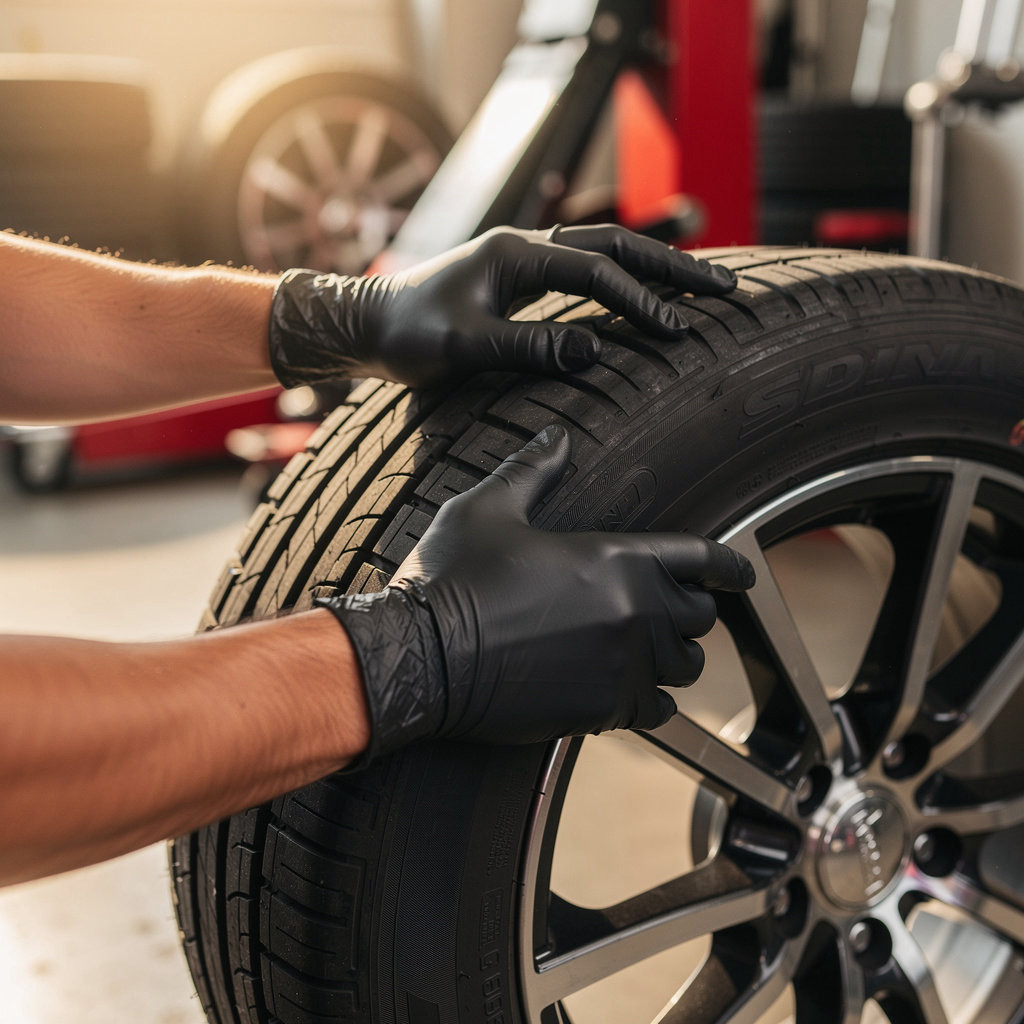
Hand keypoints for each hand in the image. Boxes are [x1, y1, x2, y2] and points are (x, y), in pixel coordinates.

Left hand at [267, 225, 735, 388]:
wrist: (368, 324)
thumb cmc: (407, 335)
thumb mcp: (460, 347)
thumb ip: (523, 347)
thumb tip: (592, 350)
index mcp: (514, 255)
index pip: (596, 271)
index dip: (640, 300)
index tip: (677, 331)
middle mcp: (526, 247)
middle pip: (616, 245)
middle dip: (673, 266)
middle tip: (726, 289)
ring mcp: (524, 260)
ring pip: (606, 252)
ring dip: (655, 267)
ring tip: (705, 286)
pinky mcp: (521, 279)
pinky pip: (587, 271)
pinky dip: (625, 279)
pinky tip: (647, 296)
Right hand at [319, 425, 754, 765]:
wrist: (422, 658)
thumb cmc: (452, 579)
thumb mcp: (488, 509)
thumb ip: (532, 470)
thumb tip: (557, 436)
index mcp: (614, 557)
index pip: (701, 557)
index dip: (729, 566)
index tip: (744, 575)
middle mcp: (632, 613)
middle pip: (698, 616)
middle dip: (690, 610)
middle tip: (672, 609)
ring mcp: (621, 666)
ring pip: (684, 666)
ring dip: (674, 656)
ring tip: (654, 650)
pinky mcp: (602, 710)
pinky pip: (657, 710)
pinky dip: (654, 700)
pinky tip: (635, 692)